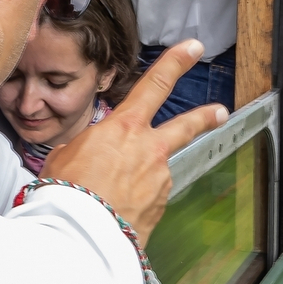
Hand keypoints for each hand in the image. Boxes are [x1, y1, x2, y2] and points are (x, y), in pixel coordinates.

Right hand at [43, 40, 227, 237]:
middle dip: (204, 116)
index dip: (176, 62)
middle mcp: (150, 150)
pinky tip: (114, 212)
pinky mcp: (159, 208)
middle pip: (186, 125)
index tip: (193, 48)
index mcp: (124, 128)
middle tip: (219, 111)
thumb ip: (84, 149)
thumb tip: (89, 157)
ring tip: (107, 196)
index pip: (155, 84)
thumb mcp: (63, 157)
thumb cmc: (66, 192)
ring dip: (137, 181)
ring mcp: (159, 181)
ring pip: (154, 172)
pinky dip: (133, 203)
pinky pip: (147, 199)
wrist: (80, 235)